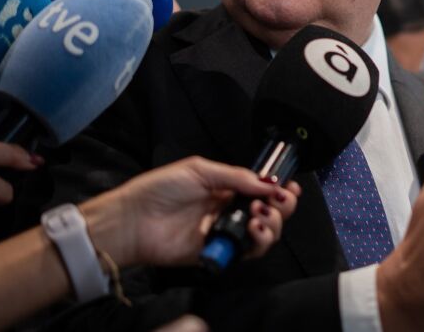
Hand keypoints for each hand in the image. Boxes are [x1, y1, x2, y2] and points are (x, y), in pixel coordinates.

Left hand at [80, 156, 299, 267]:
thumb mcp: (201, 170)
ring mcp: (226, 234)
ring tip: (260, 214)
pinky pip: (248, 253)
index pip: (262, 191)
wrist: (134, 219)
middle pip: (271, 213)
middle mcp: (230, 212)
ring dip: (273, 223)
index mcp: (227, 190)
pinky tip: (253, 229)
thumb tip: (270, 182)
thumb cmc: (160, 189)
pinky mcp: (219, 254)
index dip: (279, 189)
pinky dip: (259, 242)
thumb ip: (237, 177)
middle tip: (277, 199)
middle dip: (283, 206)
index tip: (289, 185)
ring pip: (265, 234)